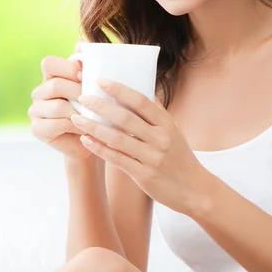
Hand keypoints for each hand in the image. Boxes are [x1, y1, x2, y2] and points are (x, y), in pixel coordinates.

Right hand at [28, 40, 92, 161]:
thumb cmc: (95, 111)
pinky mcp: (38, 129)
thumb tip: (82, 41)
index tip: (85, 75)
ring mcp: (36, 111)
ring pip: (57, 106)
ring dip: (79, 111)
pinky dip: (75, 126)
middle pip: (54, 84)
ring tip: (94, 116)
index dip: (67, 67)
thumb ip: (88, 66)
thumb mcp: (94, 87)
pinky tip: (86, 129)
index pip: (49, 63)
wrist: (92, 141)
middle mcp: (40, 92)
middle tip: (94, 99)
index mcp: (51, 78)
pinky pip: (56, 125)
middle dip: (78, 91)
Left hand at [70, 78, 208, 213]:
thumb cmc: (180, 157)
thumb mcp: (174, 131)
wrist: (194, 190)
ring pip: (118, 139)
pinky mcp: (145, 175)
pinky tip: (86, 141)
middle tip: (82, 97)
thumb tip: (142, 89)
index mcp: (166, 124)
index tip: (101, 81)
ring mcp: (152, 157)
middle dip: (101, 106)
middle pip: (126, 118)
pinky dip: (100, 149)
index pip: (141, 101)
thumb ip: (157, 113)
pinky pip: (117, 159)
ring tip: (77, 118)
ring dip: (94, 127)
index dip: (120, 90)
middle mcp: (161, 138)